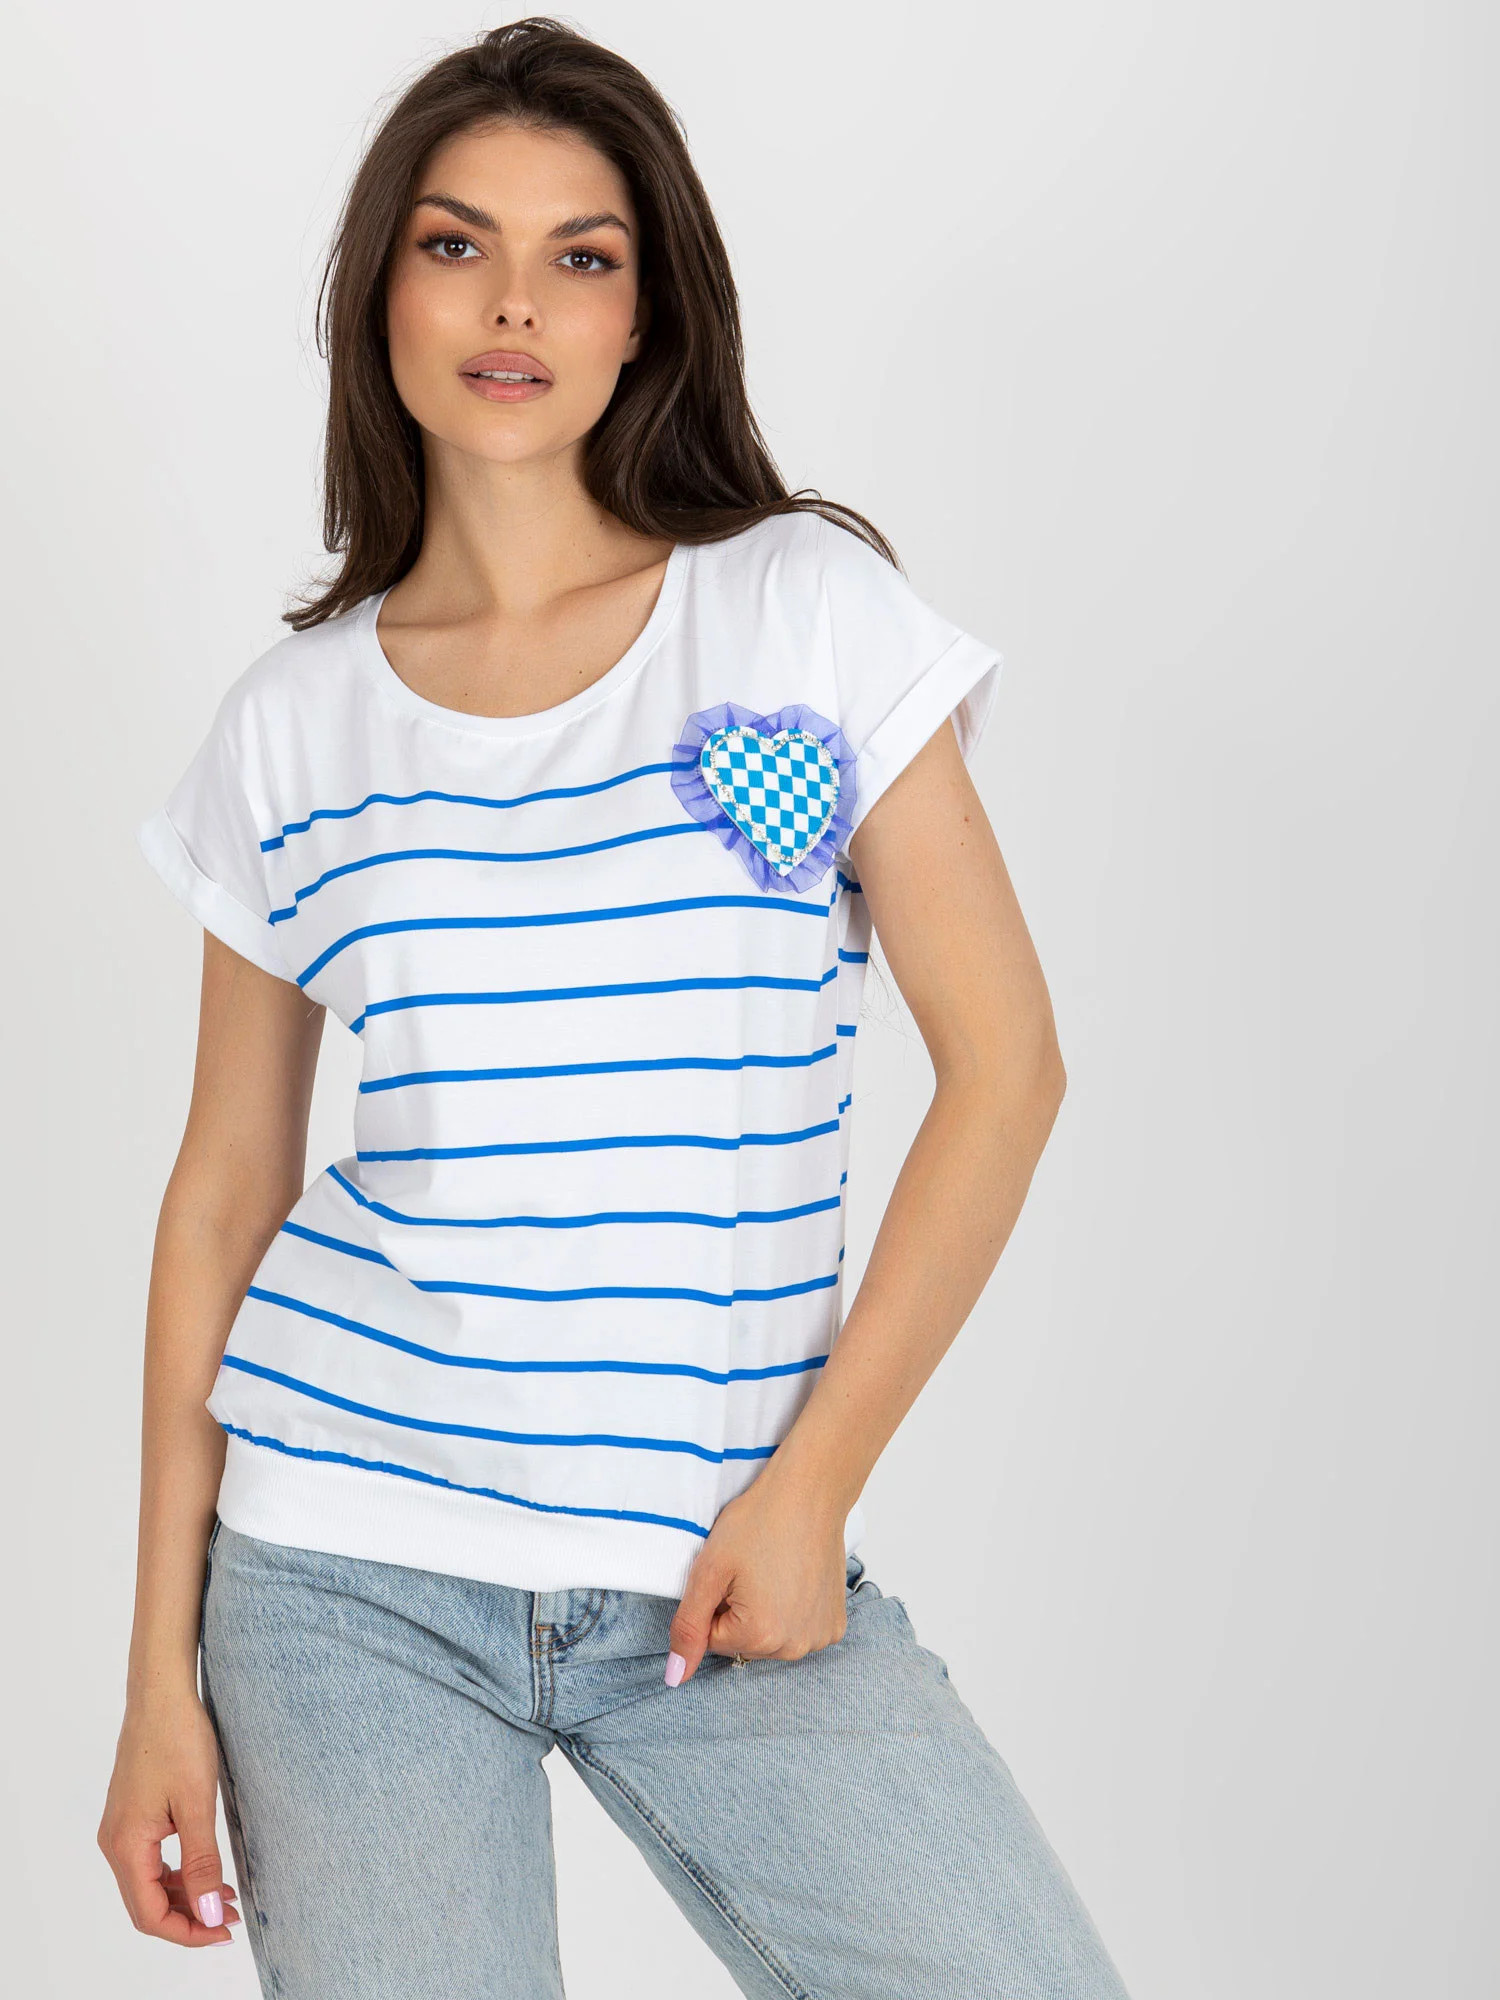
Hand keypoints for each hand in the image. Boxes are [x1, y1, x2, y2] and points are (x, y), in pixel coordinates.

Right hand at [98, 1688, 241, 1947]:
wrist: (162, 1693)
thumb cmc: (178, 1740)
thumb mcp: (196, 1805)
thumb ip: (201, 1863)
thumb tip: (209, 1913)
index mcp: (125, 1846)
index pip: (149, 1914)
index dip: (187, 1931)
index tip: (224, 1930)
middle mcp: (115, 1843)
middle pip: (147, 1903)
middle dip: (189, 1917)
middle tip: (232, 1916)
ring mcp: (121, 1829)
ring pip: (149, 1883)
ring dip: (186, 1895)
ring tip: (227, 1896)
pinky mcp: (133, 1815)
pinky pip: (150, 1860)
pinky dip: (178, 1873)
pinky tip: (206, 1870)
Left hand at [665, 1475, 850, 1685]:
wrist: (810, 1493)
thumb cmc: (759, 1521)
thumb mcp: (709, 1571)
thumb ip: (688, 1628)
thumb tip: (676, 1678)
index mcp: (760, 1636)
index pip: (712, 1639)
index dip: (715, 1602)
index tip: (731, 1573)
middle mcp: (794, 1647)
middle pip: (743, 1644)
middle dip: (739, 1611)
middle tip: (752, 1570)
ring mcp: (819, 1638)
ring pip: (769, 1640)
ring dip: (765, 1613)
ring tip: (775, 1571)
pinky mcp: (834, 1625)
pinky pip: (797, 1631)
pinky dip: (792, 1611)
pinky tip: (796, 1579)